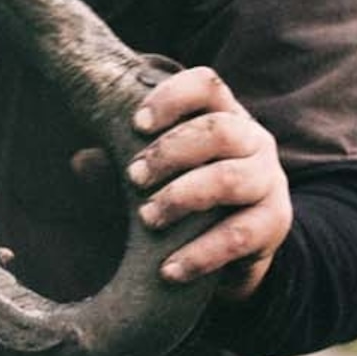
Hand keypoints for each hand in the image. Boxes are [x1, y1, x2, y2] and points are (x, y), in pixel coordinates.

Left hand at [124, 67, 289, 296]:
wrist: (234, 254)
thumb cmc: (185, 201)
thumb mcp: (153, 180)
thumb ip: (120, 168)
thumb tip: (81, 162)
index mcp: (223, 115)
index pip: (206, 85)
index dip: (172, 98)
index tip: (136, 124)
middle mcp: (252, 141)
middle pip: (219, 129)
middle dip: (170, 152)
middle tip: (133, 178)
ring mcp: (269, 180)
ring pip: (230, 179)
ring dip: (182, 197)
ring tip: (148, 219)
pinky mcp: (275, 224)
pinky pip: (239, 236)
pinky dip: (200, 254)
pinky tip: (169, 269)